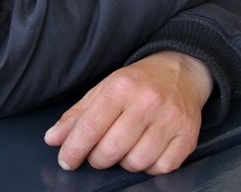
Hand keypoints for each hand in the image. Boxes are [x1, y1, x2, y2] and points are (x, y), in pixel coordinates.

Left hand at [44, 51, 210, 174]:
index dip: (73, 149)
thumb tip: (53, 139)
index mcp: (122, 87)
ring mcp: (170, 119)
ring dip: (125, 162)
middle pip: (111, 150)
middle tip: (98, 154)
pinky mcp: (188, 135)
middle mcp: (148, 102)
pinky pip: (162, 168)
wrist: (181, 72)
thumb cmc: (138, 83)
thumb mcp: (104, 89)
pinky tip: (147, 151)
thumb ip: (77, 115)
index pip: (90, 127)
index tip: (66, 160)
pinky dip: (150, 167)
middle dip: (98, 159)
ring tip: (125, 148)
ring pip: (136, 162)